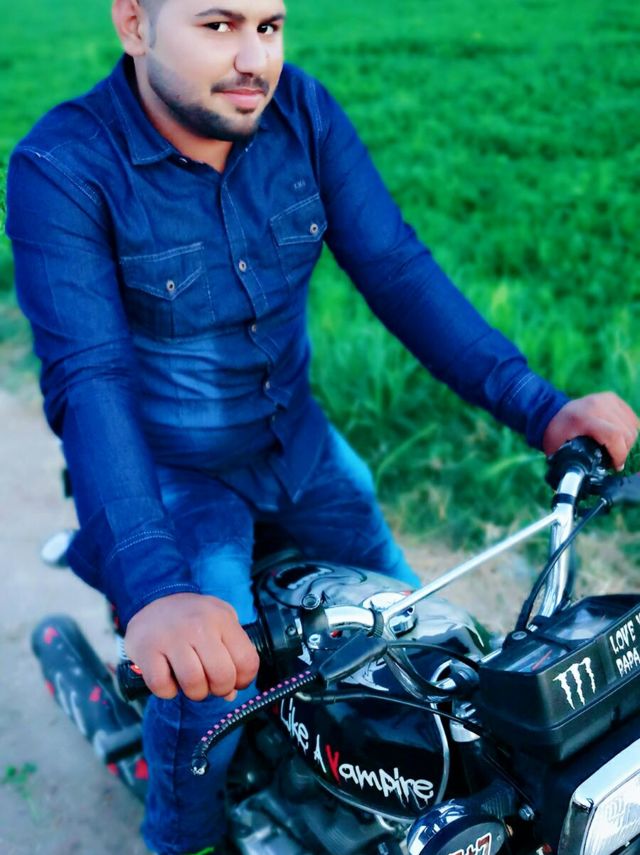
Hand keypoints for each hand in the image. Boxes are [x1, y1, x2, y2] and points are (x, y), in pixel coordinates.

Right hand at [124, 593, 259, 701]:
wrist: (151, 600)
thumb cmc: (193, 618)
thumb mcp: (220, 622)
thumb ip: (232, 653)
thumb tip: (231, 694)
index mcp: (222, 619)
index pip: (247, 661)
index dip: (243, 680)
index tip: (234, 681)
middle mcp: (199, 625)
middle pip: (222, 676)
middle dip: (219, 690)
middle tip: (210, 683)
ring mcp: (172, 636)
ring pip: (194, 684)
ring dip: (195, 693)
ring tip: (191, 682)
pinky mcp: (147, 649)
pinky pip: (163, 686)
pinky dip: (167, 691)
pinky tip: (168, 677)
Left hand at [542, 392, 638, 470]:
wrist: (549, 412)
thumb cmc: (555, 435)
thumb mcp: (559, 451)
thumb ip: (573, 466)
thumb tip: (581, 484)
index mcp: (584, 418)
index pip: (614, 436)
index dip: (620, 454)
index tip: (615, 466)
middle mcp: (597, 405)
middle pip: (626, 432)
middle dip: (624, 451)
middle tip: (613, 460)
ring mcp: (606, 399)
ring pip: (632, 425)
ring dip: (628, 441)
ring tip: (615, 449)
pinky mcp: (611, 398)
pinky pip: (630, 417)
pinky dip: (629, 429)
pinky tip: (618, 438)